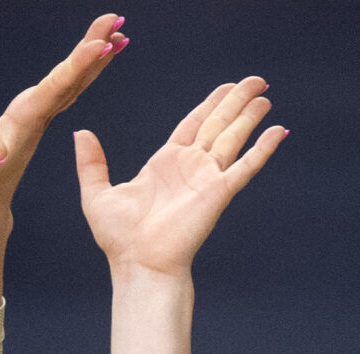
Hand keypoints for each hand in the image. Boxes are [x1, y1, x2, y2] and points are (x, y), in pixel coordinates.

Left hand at [0, 13, 127, 224]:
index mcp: (22, 116)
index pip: (55, 84)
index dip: (78, 65)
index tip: (99, 43)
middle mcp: (31, 107)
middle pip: (67, 71)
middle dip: (91, 44)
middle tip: (114, 18)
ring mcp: (37, 112)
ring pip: (72, 76)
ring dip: (94, 54)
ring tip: (119, 33)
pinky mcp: (41, 118)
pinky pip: (70, 89)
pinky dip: (87, 72)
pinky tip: (100, 60)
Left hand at [74, 77, 286, 275]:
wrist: (140, 264)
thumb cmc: (120, 239)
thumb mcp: (97, 194)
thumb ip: (91, 163)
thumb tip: (80, 133)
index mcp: (165, 163)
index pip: (194, 124)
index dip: (211, 104)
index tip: (227, 88)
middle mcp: (190, 167)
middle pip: (218, 124)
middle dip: (237, 101)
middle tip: (256, 82)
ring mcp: (207, 178)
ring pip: (234, 137)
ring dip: (250, 116)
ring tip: (265, 96)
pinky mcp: (219, 192)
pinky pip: (246, 166)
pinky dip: (263, 148)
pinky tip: (279, 130)